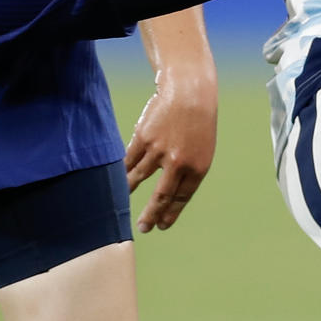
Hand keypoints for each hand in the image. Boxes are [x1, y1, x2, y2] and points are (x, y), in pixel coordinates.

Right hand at [124, 70, 217, 231]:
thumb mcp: (202, 148)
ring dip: (129, 191)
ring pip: (139, 178)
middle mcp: (178, 162)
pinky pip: (129, 160)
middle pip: (160, 197)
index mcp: (198, 167)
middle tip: (143, 228)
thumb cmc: (198, 121)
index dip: (170, 214)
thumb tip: (167, 195)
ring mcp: (159, 151)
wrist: (189, 91)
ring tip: (123, 200)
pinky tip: (119, 177)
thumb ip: (186, 171)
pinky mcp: (143, 138)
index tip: (162, 226)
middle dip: (151, 215)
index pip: (181, 198)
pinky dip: (123, 170)